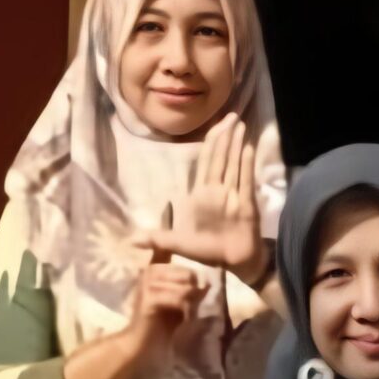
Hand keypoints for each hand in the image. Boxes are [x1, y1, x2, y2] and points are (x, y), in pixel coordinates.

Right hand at [125, 259, 203, 341]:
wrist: (145, 342)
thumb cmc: (163, 321)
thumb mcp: (181, 302)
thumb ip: (194, 290)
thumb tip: (209, 281)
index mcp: (156, 269)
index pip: (189, 270)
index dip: (196, 286)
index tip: (194, 302)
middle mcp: (150, 272)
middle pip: (188, 276)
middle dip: (194, 294)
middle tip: (191, 310)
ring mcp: (147, 284)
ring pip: (185, 288)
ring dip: (191, 304)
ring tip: (187, 316)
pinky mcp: (148, 299)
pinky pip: (178, 299)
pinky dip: (186, 310)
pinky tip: (185, 320)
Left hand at [138, 112, 264, 280]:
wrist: (236, 263)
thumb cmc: (210, 251)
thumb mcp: (179, 244)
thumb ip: (158, 240)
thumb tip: (131, 241)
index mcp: (202, 194)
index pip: (206, 162)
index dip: (211, 142)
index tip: (216, 124)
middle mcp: (219, 190)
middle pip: (221, 157)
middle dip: (225, 135)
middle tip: (231, 114)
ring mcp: (234, 195)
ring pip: (234, 164)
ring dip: (236, 144)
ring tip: (239, 124)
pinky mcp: (247, 204)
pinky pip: (246, 180)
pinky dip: (246, 165)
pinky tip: (247, 147)